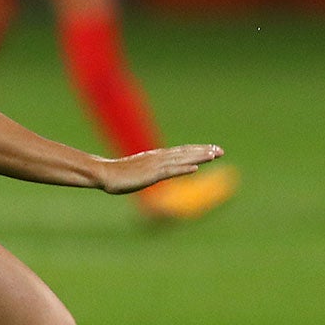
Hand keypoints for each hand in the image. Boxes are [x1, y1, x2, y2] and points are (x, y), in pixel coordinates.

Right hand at [97, 144, 222, 194]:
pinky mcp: (151, 175)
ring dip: (198, 158)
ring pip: (181, 160)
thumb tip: (154, 172)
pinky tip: (194, 169)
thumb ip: (148, 170)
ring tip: (213, 156)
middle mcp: (158, 158)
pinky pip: (170, 172)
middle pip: (185, 153)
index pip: (181, 152)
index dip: (198, 150)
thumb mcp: (138, 172)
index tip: (212, 150)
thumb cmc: (117, 174)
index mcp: (156, 157)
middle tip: (221, 150)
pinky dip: (183, 170)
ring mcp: (155, 166)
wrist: (103, 174)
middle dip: (204, 152)